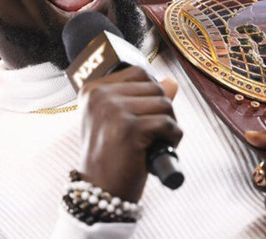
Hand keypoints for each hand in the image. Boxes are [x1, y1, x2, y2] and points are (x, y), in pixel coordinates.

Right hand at [78, 66, 180, 201]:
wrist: (100, 192)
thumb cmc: (111, 157)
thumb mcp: (122, 121)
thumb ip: (144, 98)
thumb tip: (171, 81)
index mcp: (93, 90)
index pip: (138, 73)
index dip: (151, 94)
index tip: (144, 117)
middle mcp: (99, 96)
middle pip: (154, 87)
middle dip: (162, 110)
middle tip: (154, 134)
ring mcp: (112, 110)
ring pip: (164, 103)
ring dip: (169, 124)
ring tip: (157, 141)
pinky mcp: (129, 128)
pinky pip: (167, 122)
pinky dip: (173, 137)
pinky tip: (161, 148)